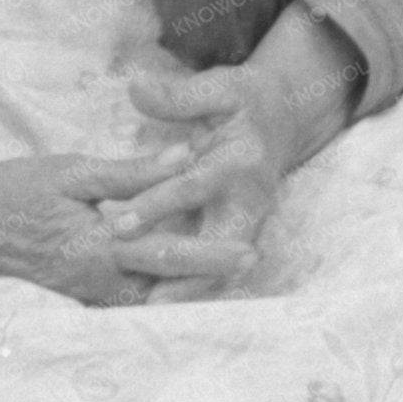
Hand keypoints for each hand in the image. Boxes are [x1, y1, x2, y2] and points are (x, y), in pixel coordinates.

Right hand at [0, 149, 245, 305]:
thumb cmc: (11, 192)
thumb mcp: (70, 172)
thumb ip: (129, 172)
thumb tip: (184, 157)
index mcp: (98, 247)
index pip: (168, 254)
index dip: (211, 256)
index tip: (249, 253)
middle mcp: (94, 282)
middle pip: (165, 289)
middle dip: (208, 283)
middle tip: (249, 272)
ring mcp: (81, 297)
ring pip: (143, 303)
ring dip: (182, 295)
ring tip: (224, 284)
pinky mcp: (70, 300)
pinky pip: (119, 305)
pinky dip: (149, 299)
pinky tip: (171, 290)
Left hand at [101, 9, 365, 302]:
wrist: (285, 116)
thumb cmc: (244, 101)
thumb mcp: (218, 88)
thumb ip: (178, 95)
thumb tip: (136, 87)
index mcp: (241, 161)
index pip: (194, 187)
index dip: (157, 205)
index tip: (117, 223)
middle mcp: (249, 199)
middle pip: (216, 246)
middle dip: (181, 272)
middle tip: (139, 297)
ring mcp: (248, 221)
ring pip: (219, 268)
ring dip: (187, 290)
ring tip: (144, 314)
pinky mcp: (240, 234)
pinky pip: (216, 269)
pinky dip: (191, 288)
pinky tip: (156, 305)